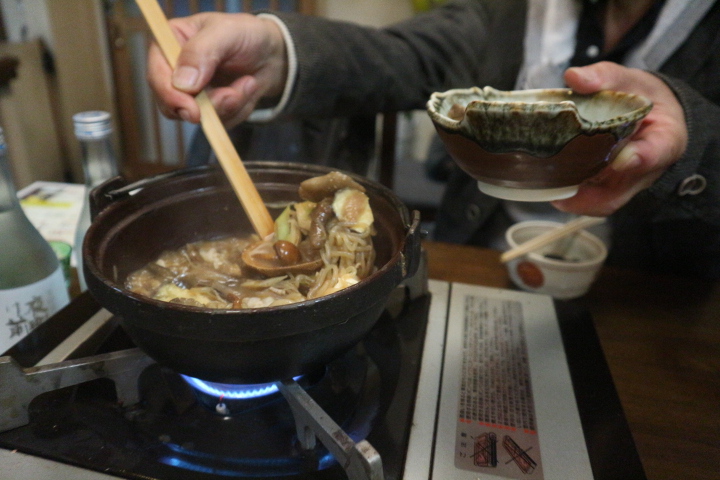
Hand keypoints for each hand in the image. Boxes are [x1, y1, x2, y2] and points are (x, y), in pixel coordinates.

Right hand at [147, 12, 287, 126]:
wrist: (273, 53)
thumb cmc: (246, 34)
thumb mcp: (225, 33)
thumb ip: (201, 52)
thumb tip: (183, 84)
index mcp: (170, 42)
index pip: (156, 75)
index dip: (170, 95)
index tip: (192, 110)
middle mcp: (175, 70)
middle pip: (172, 104)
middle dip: (207, 106)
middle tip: (231, 96)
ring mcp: (192, 93)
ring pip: (199, 117)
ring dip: (229, 105)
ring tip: (248, 82)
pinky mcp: (210, 109)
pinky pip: (219, 123)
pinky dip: (239, 109)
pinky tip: (248, 88)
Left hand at [552, 61, 687, 216]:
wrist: (649, 115)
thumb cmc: (640, 98)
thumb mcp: (629, 80)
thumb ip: (604, 78)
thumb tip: (573, 76)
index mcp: (664, 137)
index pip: (657, 151)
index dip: (641, 158)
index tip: (624, 159)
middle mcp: (646, 169)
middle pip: (623, 189)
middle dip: (590, 192)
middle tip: (560, 181)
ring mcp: (626, 183)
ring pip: (603, 201)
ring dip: (574, 198)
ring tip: (546, 185)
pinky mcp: (609, 188)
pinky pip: (592, 200)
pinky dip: (570, 196)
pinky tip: (546, 185)